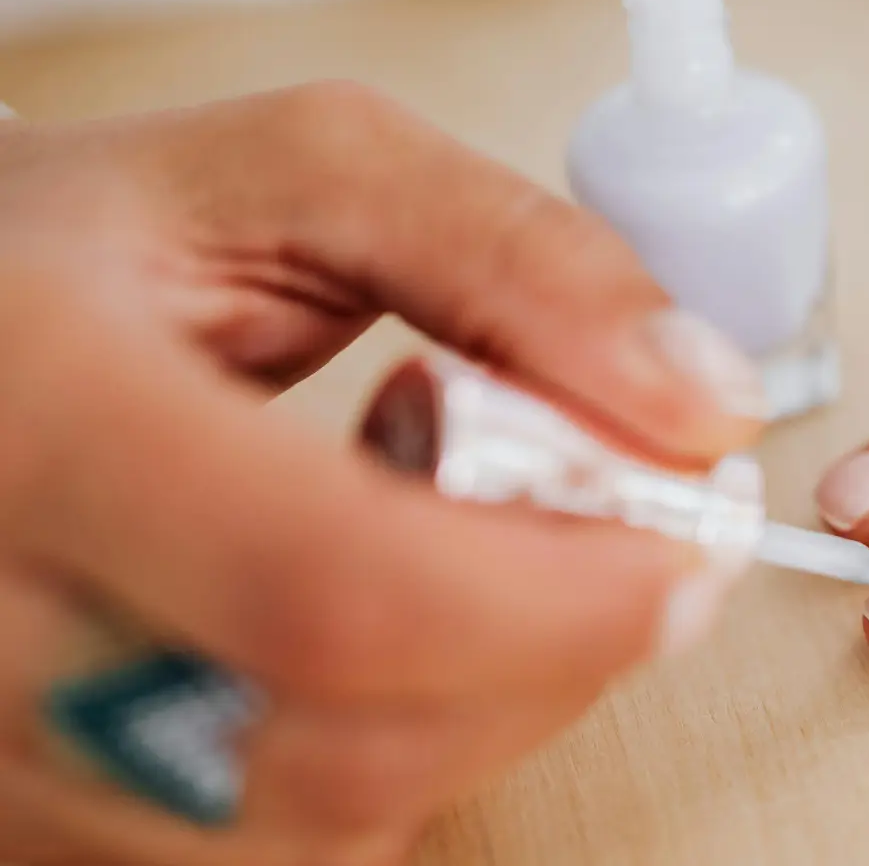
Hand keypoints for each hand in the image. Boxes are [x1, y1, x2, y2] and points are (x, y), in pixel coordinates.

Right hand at [0, 83, 763, 863]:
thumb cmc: (91, 252)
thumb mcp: (298, 174)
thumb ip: (514, 259)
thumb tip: (699, 401)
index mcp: (36, 418)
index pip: (331, 590)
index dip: (559, 596)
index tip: (689, 542)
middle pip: (348, 742)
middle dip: (555, 651)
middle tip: (635, 541)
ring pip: (326, 822)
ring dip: (485, 700)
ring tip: (462, 547)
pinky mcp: (42, 822)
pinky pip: (279, 848)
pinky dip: (398, 746)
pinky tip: (390, 632)